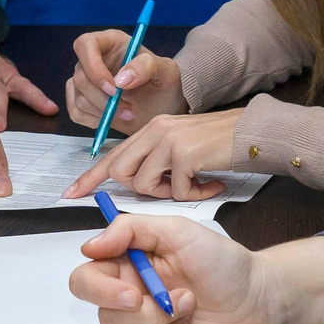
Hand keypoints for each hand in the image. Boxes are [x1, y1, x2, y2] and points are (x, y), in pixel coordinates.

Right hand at [63, 30, 187, 130]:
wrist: (161, 112)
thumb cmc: (164, 87)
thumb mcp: (166, 71)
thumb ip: (147, 66)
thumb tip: (121, 79)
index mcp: (112, 42)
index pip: (86, 44)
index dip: (93, 66)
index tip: (113, 88)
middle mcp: (95, 59)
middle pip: (80, 76)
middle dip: (103, 98)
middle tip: (128, 108)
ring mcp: (86, 80)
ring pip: (78, 96)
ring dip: (103, 111)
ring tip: (127, 113)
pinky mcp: (81, 100)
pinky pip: (76, 111)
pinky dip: (94, 120)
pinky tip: (112, 118)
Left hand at [65, 109, 239, 201]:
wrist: (253, 133)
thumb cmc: (220, 144)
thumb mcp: (181, 146)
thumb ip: (157, 160)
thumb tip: (138, 184)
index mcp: (150, 129)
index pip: (112, 156)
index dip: (89, 178)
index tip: (71, 193)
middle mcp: (155, 130)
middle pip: (121, 173)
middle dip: (141, 190)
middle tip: (170, 187)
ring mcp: (168, 140)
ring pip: (144, 185)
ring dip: (168, 194)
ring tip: (193, 183)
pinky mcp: (184, 153)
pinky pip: (175, 190)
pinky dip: (193, 194)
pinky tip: (210, 183)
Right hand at [71, 213, 274, 323]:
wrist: (259, 300)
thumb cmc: (224, 264)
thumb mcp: (178, 231)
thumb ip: (130, 229)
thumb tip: (90, 245)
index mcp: (127, 270)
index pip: (84, 282)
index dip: (100, 291)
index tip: (132, 293)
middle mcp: (130, 304)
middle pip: (105, 319)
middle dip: (149, 313)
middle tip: (183, 298)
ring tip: (189, 316)